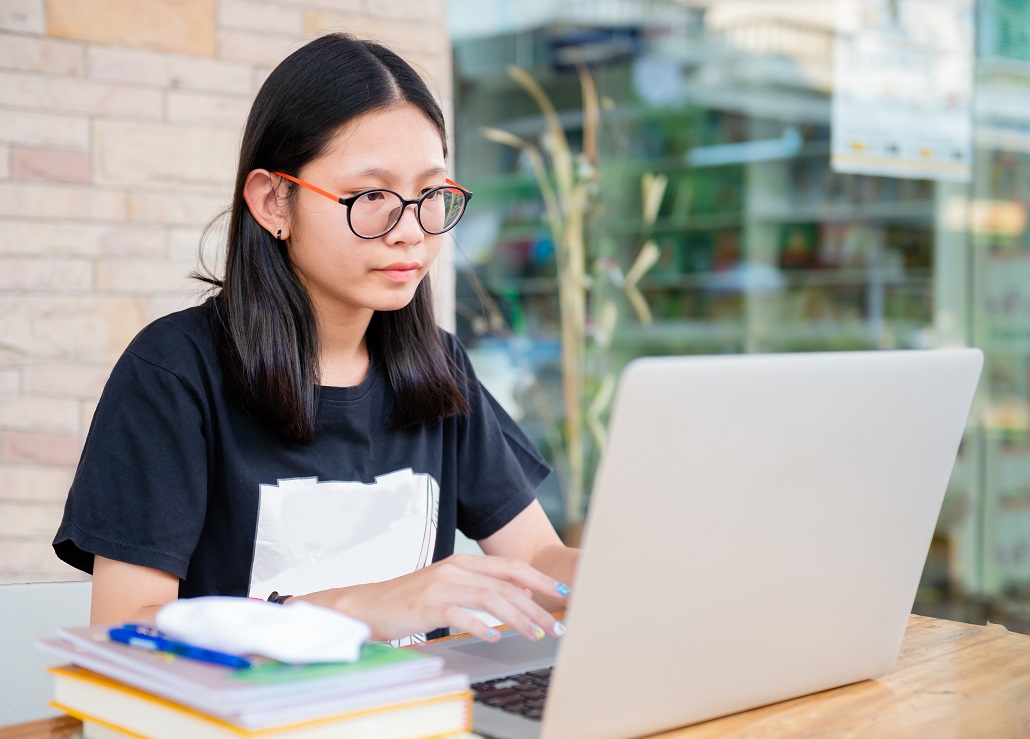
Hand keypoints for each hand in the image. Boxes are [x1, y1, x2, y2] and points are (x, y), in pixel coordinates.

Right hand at [297, 553, 569, 642]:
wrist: (366, 605)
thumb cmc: (409, 601)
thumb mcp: (448, 588)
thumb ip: (481, 587)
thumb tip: (521, 594)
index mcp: (462, 562)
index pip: (510, 567)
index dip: (540, 578)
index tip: (563, 591)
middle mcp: (455, 568)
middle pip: (506, 584)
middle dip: (537, 605)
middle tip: (556, 625)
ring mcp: (440, 585)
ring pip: (490, 598)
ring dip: (518, 617)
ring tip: (536, 634)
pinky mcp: (426, 604)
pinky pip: (459, 614)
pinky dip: (479, 624)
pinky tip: (494, 636)